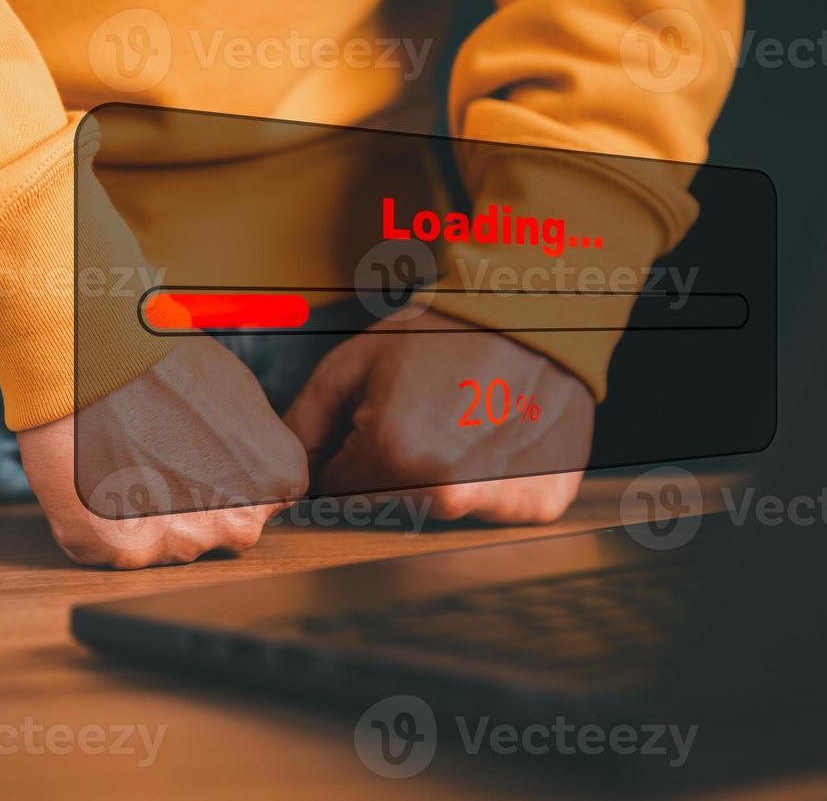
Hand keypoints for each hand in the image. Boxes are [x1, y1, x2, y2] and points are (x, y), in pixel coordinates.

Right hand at [18, 336, 307, 568]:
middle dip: (194, 496)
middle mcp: (238, 524)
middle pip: (220, 522)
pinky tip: (96, 475)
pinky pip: (118, 544)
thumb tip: (247, 459)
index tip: (200, 444)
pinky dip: (104, 519)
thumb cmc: (164, 360)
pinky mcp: (121, 551)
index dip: (227, 468)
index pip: (266, 493)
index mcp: (278, 479)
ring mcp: (181, 544)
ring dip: (149, 509)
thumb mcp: (238, 389)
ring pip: (168, 537)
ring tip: (123, 456)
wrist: (91, 355)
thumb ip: (254, 441)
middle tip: (158, 449)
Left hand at [285, 308, 591, 523]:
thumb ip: (303, 425)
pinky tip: (495, 437)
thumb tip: (286, 480)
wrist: (534, 313)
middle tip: (418, 418)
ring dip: (438, 482)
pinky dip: (490, 483)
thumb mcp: (351, 364)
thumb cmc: (438, 334)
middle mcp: (447, 493)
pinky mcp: (540, 503)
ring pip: (440, 514)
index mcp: (393, 456)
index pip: (337, 492)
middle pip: (386, 510)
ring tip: (459, 425)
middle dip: (387, 473)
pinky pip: (495, 509)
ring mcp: (498, 502)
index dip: (345, 457)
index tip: (370, 424)